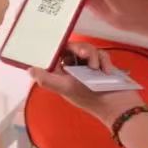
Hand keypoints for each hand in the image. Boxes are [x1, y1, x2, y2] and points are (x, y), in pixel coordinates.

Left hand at [29, 42, 145, 125]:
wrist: (118, 105)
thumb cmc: (90, 97)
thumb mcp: (65, 87)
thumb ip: (47, 79)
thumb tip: (29, 70)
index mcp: (64, 74)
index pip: (58, 54)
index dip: (59, 47)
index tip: (63, 42)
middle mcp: (76, 70)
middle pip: (74, 48)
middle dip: (80, 49)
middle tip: (84, 55)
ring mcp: (90, 67)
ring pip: (88, 49)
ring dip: (93, 56)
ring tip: (97, 69)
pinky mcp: (103, 66)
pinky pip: (102, 54)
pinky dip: (104, 61)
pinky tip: (107, 71)